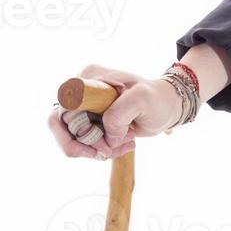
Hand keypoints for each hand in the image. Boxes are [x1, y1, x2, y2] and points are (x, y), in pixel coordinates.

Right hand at [46, 64, 183, 160]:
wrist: (167, 105)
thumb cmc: (157, 97)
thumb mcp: (142, 98)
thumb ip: (120, 112)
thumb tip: (105, 134)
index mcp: (88, 79)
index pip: (64, 108)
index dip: (76, 132)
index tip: (101, 142)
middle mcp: (81, 92)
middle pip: (63, 127)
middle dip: (84, 146)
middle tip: (109, 151)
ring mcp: (84, 108)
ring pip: (72, 139)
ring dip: (96, 150)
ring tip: (126, 144)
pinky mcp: (91, 122)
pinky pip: (84, 143)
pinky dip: (103, 150)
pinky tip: (127, 144)